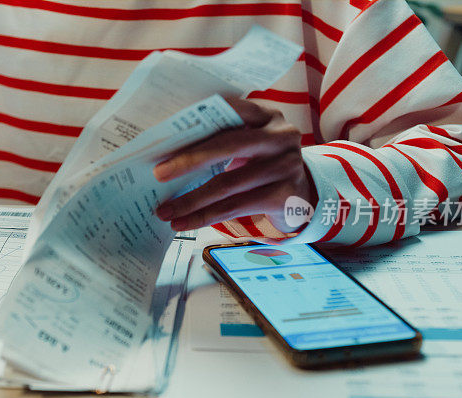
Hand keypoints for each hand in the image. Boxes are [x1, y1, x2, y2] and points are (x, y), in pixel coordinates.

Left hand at [154, 98, 316, 232]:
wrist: (303, 195)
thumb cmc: (261, 164)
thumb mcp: (248, 143)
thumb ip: (220, 138)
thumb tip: (166, 152)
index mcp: (266, 115)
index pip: (229, 110)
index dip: (197, 122)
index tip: (165, 137)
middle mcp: (281, 136)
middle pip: (228, 145)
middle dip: (188, 161)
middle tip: (158, 174)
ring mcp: (287, 166)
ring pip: (228, 184)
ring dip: (190, 200)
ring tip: (165, 211)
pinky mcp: (285, 195)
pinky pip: (236, 207)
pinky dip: (204, 217)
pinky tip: (184, 223)